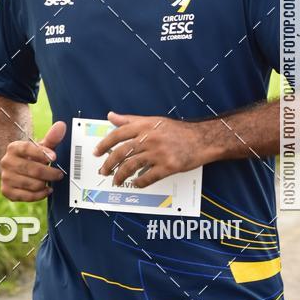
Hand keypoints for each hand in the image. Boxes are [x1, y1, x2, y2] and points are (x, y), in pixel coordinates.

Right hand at [0, 121, 65, 201]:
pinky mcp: (6, 191)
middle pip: (33, 169)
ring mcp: (5, 177)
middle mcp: (6, 162)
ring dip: (45, 183)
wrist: (16, 170)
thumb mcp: (41, 147)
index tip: (54, 157)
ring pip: (32, 184)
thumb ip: (52, 138)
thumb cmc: (32, 157)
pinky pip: (28, 196)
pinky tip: (46, 189)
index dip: (42, 153)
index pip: (27, 148)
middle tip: (59, 174)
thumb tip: (61, 125)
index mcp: (13, 148)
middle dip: (50, 173)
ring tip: (50, 181)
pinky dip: (40, 194)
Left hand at [93, 112, 211, 187]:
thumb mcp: (153, 120)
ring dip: (121, 175)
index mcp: (145, 126)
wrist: (202, 139)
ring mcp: (159, 153)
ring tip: (116, 180)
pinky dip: (139, 182)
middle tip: (103, 171)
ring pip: (132, 166)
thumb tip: (111, 116)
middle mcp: (150, 138)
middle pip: (121, 152)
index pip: (118, 134)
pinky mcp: (168, 166)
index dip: (104, 144)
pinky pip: (148, 177)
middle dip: (109, 164)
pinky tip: (136, 184)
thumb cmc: (178, 130)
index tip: (97, 152)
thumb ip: (130, 120)